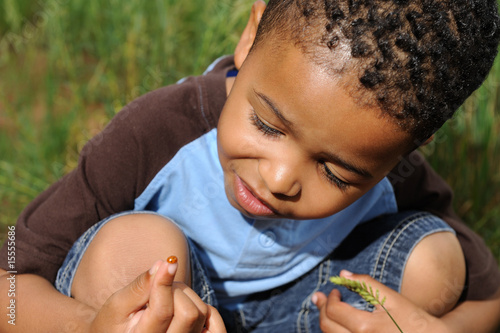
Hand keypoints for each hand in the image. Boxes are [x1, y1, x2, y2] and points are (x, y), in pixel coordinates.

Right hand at [89, 258, 225, 332]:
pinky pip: (215, 323)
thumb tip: (163, 264)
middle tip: (160, 287)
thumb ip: (139, 286)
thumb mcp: (117, 305)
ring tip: (168, 298)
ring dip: (187, 297)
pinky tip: (186, 306)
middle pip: (188, 313)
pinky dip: (206, 309)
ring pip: (201, 313)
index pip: (162, 311)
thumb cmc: (115, 322)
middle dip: (175, 291)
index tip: (168, 261)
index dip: (165, 282)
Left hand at [312, 271, 448, 332]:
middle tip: (323, 299)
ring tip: (331, 311)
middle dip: (322, 309)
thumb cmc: (413, 319)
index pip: (333, 310)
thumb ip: (365, 283)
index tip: (336, 291)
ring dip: (327, 322)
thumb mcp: (391, 298)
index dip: (330, 298)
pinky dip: (336, 332)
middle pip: (326, 326)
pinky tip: (340, 325)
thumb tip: (342, 274)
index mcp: (365, 327)